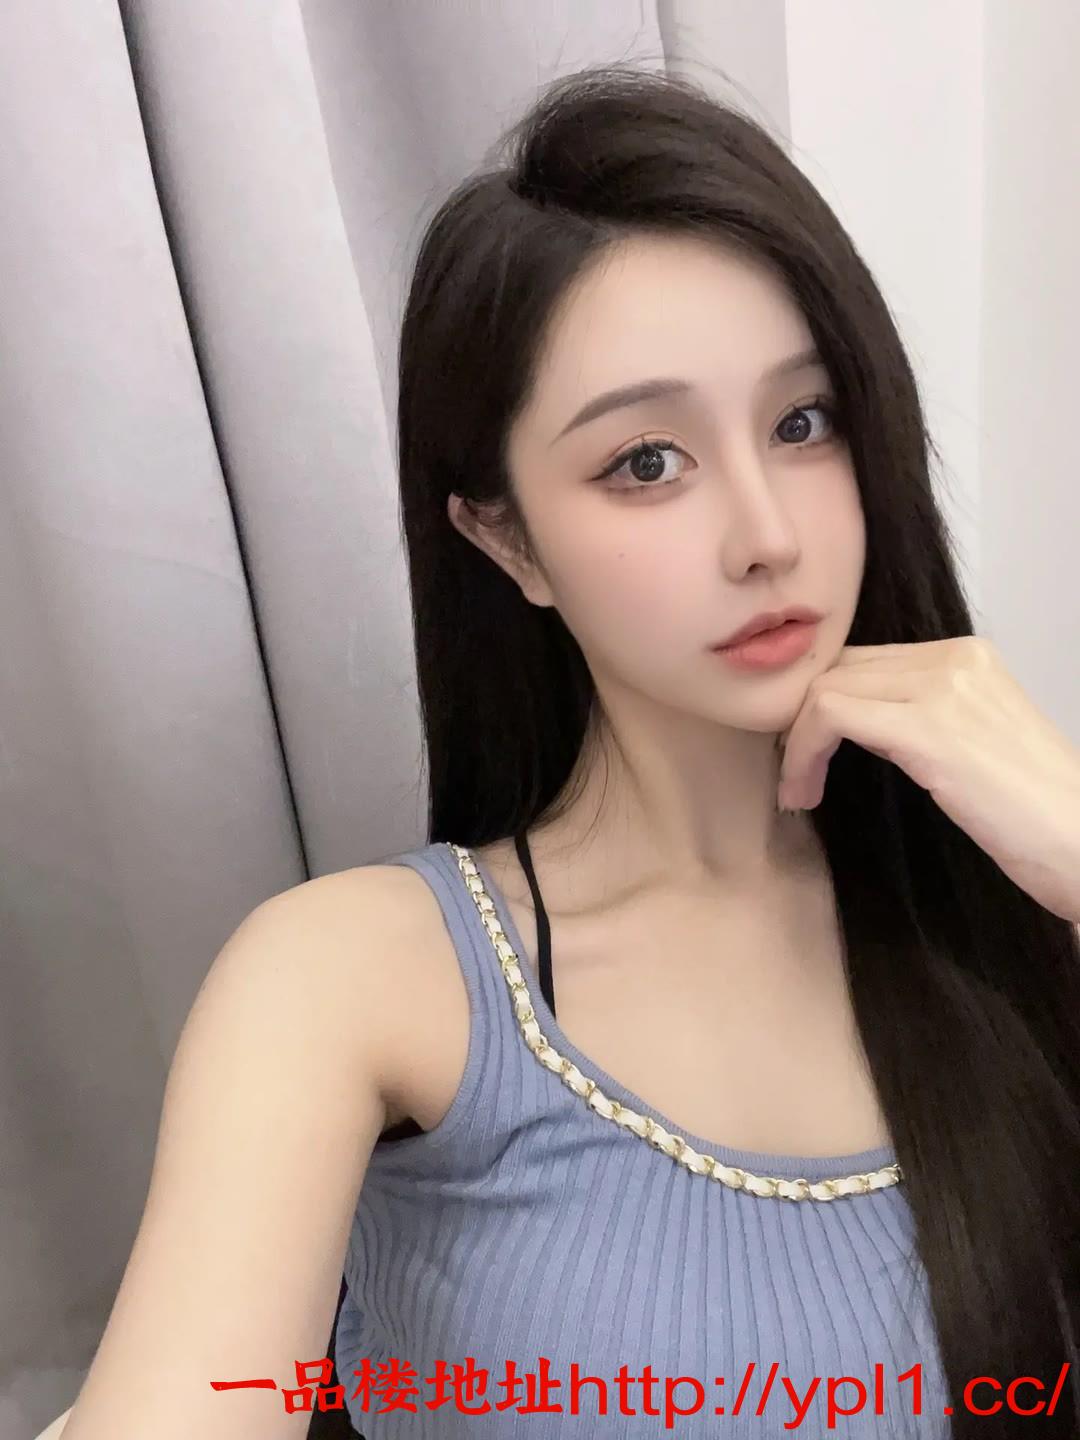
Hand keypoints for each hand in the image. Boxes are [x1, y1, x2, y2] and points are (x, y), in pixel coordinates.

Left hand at [776, 636, 1079, 923]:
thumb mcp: (974, 744)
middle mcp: (955, 658)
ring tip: (798, 792)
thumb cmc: (1033, 816)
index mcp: (968, 657)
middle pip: (839, 666)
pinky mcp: (928, 728)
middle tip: (796, 774)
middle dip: (801, 719)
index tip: (807, 754)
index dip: (822, 704)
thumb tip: (855, 722)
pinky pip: (830, 715)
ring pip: (824, 688)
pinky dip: (802, 754)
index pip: (864, 658)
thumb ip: (923, 718)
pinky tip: (803, 793)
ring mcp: (942, 688)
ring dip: (796, 743)